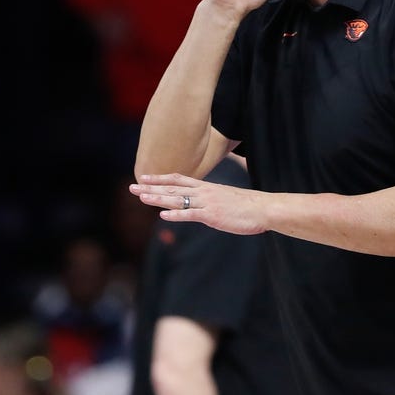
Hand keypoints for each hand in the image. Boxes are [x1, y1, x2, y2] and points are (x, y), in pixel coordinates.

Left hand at [130, 174, 269, 234]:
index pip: (178, 179)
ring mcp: (207, 203)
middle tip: (132, 187)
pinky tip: (162, 216)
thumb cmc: (246, 205)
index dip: (160, 178)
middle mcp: (203, 192)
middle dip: (151, 188)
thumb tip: (201, 204)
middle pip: (172, 188)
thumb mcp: (224, 198)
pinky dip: (176, 215)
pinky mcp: (212, 215)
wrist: (262, 208)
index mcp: (206, 187)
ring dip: (158, 199)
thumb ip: (210, 199)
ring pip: (177, 199)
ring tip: (141, 197)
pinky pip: (190, 214)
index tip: (144, 177)